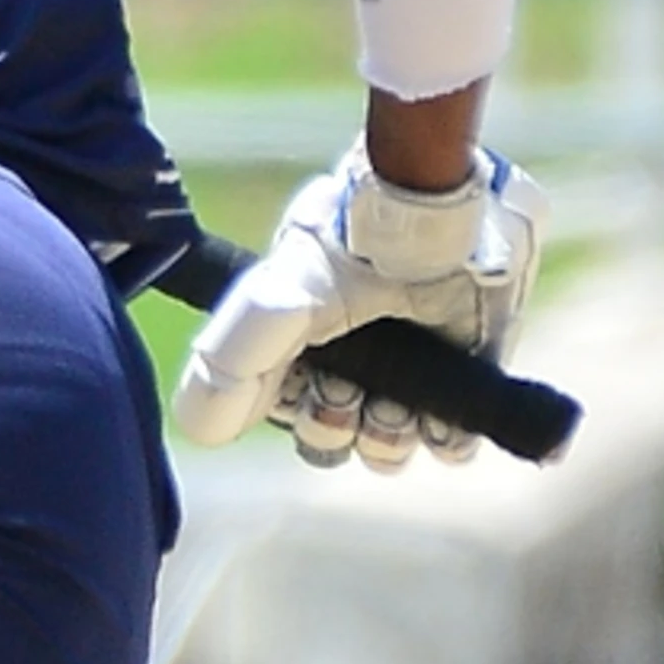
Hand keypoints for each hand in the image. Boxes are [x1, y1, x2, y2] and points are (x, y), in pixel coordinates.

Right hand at [173, 143, 545, 470]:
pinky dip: (444, 442)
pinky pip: (450, 440)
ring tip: (399, 408)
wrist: (435, 218)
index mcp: (295, 341)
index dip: (294, 414)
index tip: (306, 391)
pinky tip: (439, 422)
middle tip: (353, 395)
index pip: (282, 410)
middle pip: (332, 435)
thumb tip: (199, 432)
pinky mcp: (465, 372)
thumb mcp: (272, 302)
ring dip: (389, 440)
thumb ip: (228, 365)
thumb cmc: (346, 251)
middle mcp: (348, 357)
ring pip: (386, 445)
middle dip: (340, 428)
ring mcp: (408, 368)